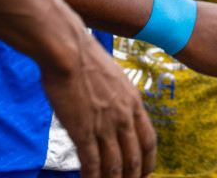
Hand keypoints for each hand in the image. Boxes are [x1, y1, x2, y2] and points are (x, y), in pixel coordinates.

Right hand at [39, 29, 156, 177]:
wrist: (69, 50)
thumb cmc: (85, 57)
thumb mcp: (114, 76)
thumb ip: (118, 95)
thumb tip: (114, 106)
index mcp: (134, 102)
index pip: (148, 140)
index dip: (148, 162)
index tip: (145, 173)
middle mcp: (124, 116)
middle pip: (134, 158)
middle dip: (132, 177)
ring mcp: (105, 124)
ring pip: (114, 164)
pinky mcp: (84, 130)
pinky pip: (92, 162)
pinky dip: (92, 177)